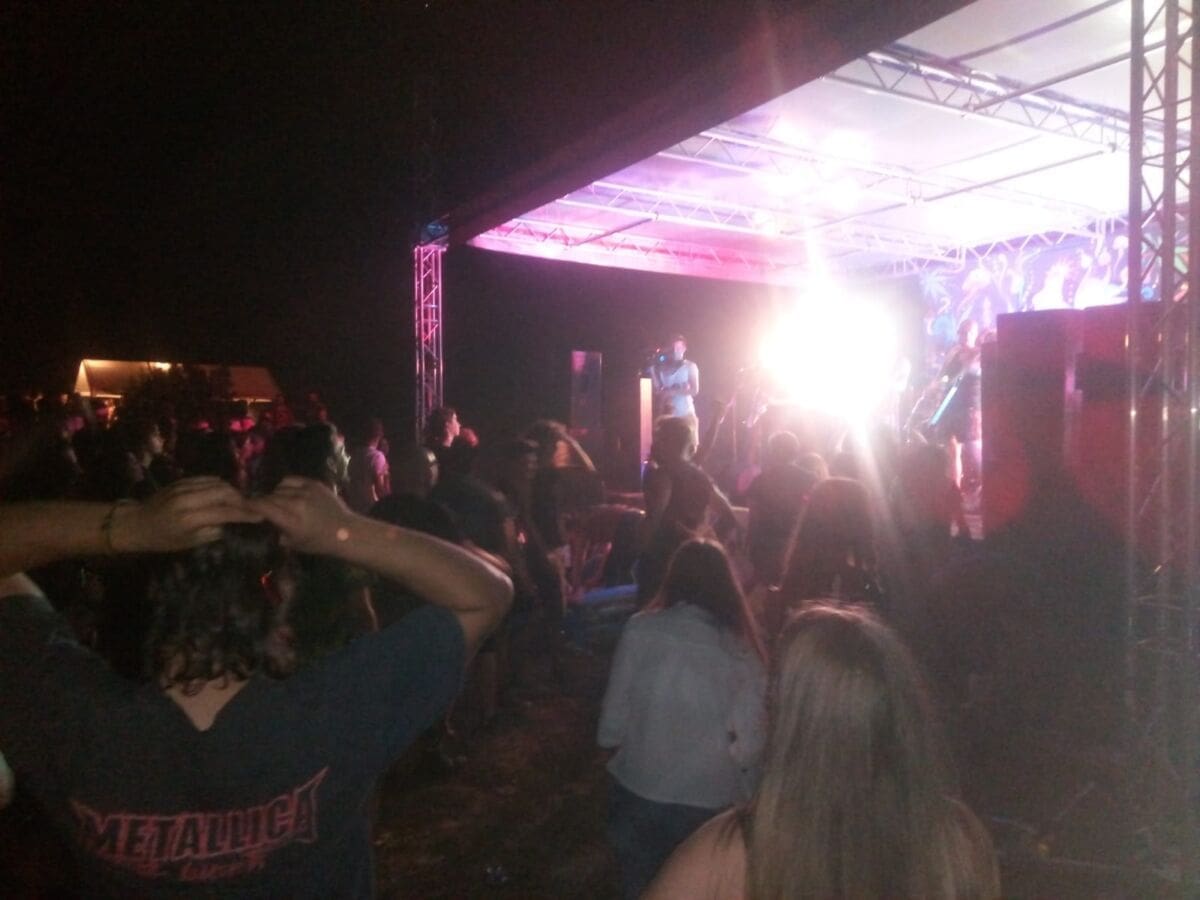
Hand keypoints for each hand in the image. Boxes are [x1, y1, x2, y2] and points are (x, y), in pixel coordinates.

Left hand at [117, 477, 260, 552]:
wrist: (135, 523)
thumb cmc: (161, 539)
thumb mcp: (187, 543)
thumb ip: (211, 532)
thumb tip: (231, 524)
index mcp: (189, 518)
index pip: (225, 512)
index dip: (245, 514)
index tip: (261, 516)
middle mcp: (188, 499)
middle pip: (224, 492)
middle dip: (242, 499)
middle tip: (251, 508)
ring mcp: (184, 487)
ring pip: (218, 483)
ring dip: (232, 491)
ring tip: (240, 500)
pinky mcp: (182, 481)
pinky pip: (207, 479)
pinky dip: (220, 485)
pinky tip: (225, 493)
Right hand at [248, 477, 354, 555]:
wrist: (345, 531)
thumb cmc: (318, 542)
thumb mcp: (293, 543)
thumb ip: (277, 530)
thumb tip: (265, 520)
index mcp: (291, 520)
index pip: (263, 507)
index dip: (251, 504)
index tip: (244, 505)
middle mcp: (297, 503)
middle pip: (270, 496)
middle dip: (263, 501)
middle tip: (261, 506)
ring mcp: (306, 491)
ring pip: (279, 487)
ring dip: (275, 494)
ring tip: (277, 501)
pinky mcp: (314, 484)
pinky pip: (291, 480)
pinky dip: (285, 485)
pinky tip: (286, 492)